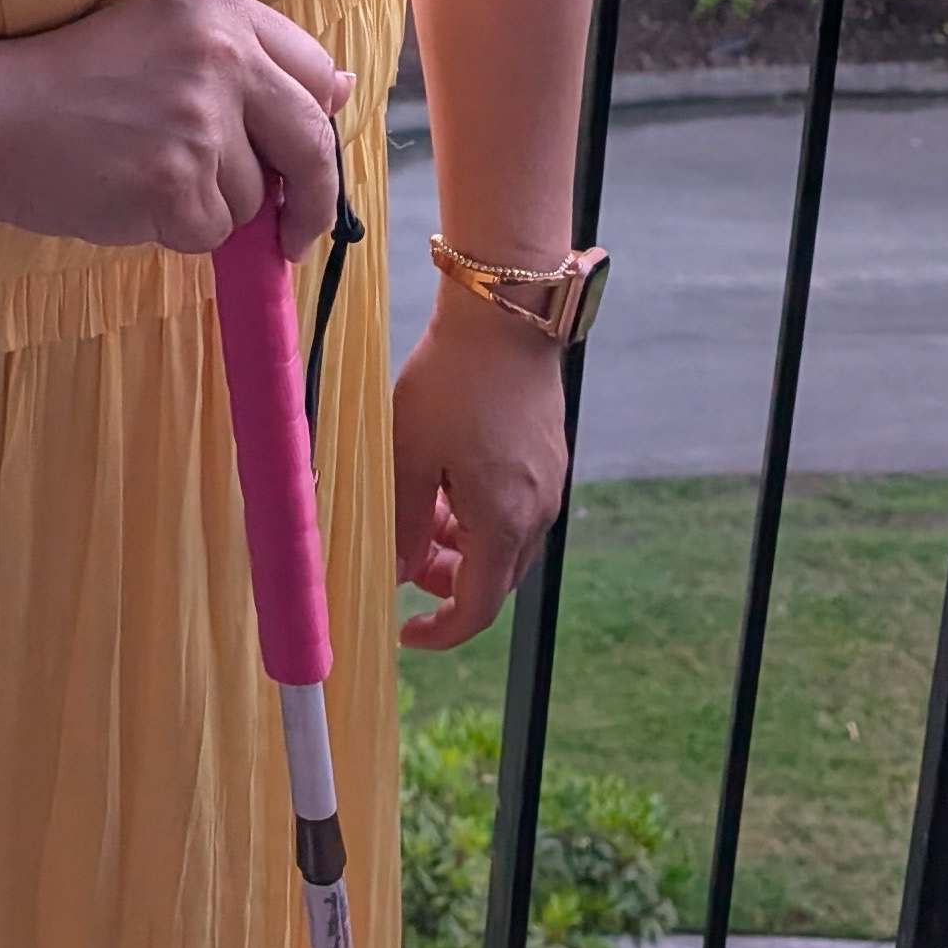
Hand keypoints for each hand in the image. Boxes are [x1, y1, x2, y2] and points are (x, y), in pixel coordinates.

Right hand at [0, 0, 351, 253]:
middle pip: (311, 140)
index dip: (313, 121)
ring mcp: (200, 120)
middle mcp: (220, 54)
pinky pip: (211, 232)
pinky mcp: (177, 181)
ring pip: (254, 195)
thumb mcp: (166, 34)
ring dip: (213, 205)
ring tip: (146, 173)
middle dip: (312, 196)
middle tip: (292, 230)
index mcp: (221, 7)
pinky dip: (178, 230)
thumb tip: (340, 90)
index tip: (302, 156)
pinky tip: (132, 197)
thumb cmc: (75, 80)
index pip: (314, 71)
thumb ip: (251, 60)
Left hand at [391, 285, 568, 649]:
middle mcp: (537, 511)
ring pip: (504, 541)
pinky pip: (515, 507)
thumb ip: (402, 522)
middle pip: (494, 578)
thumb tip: (398, 574)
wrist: (504, 315)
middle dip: (447, 582)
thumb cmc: (452, 380)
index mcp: (504, 522)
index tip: (406, 631)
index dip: (441, 631)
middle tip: (404, 558)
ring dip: (462, 545)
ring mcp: (549, 483)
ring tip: (420, 510)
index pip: (478, 608)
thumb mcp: (408, 453)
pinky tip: (447, 479)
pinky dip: (480, 513)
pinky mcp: (548, 456)